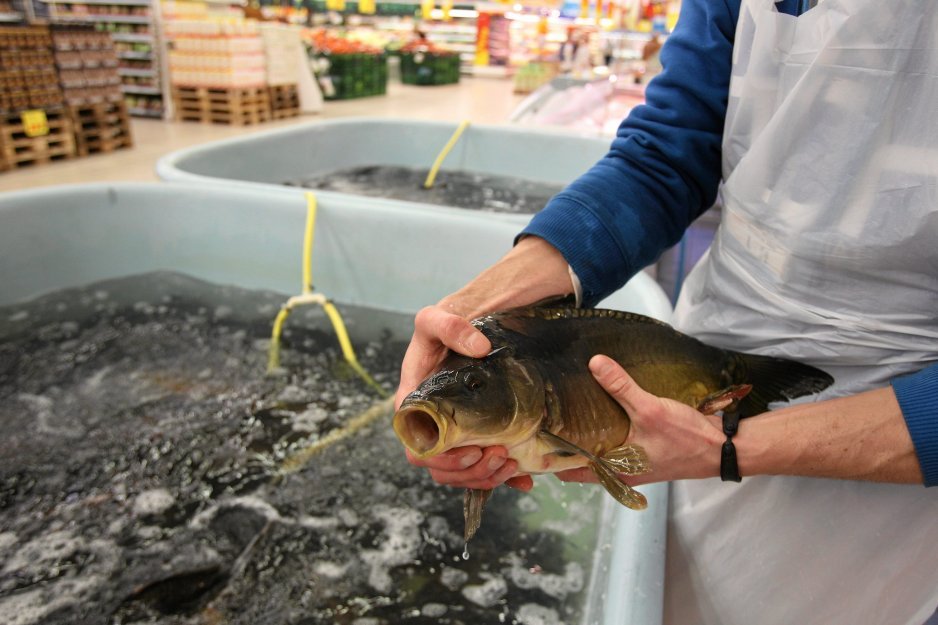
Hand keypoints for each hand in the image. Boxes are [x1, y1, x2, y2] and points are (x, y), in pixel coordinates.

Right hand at [395, 236, 574, 492]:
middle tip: (499, 456)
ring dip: (486, 477)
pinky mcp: (481, 433)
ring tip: (511, 463)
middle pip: (440, 467)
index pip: (416, 445)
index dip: (441, 457)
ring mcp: (458, 429)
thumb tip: (477, 348)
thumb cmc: (455, 320)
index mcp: (416, 401)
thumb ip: (450, 325)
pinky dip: (504, 478)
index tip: (473, 448)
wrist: (488, 320)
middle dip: (468, 471)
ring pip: (462, 473)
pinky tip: (524, 477)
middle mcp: (434, 421)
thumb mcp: (440, 316)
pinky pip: (485, 467)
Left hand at [555, 354, 725, 485]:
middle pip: (580, 460)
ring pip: (597, 451)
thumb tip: (594, 363)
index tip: (531, 437)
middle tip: (544, 416)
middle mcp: (619, 471)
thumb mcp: (650, 409)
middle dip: (562, 442)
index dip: (548, 457)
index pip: (568, 471)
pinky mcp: (644, 451)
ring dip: (584, 435)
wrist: (723, 449)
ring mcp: (632, 463)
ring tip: (566, 409)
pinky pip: (615, 443)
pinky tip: (601, 408)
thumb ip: (621, 387)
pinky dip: (604, 430)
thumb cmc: (686, 439)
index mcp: (614, 470)